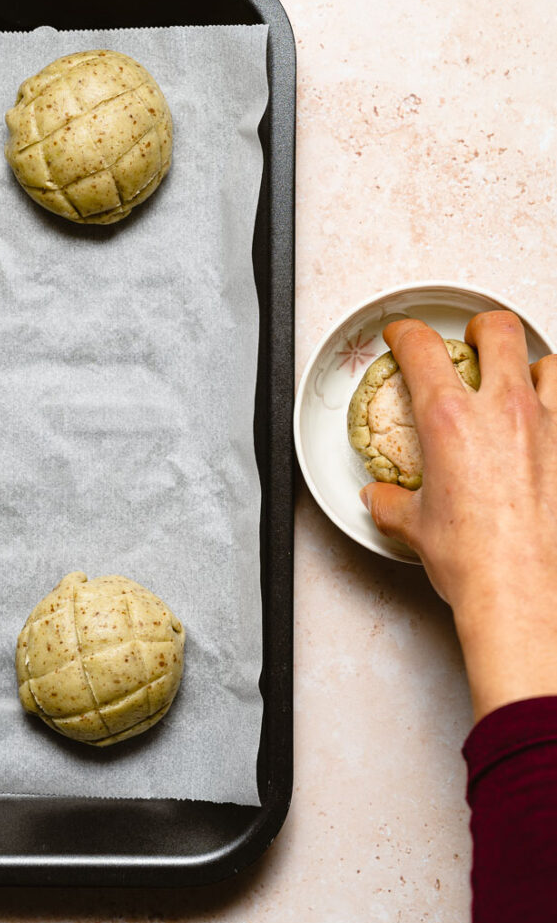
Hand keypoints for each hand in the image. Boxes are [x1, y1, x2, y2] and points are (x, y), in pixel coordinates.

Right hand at [359, 311, 556, 720]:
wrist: (526, 595)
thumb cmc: (476, 563)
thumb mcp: (415, 528)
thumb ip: (391, 502)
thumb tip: (382, 498)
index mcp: (451, 420)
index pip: (421, 347)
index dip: (406, 332)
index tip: (403, 336)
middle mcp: (505, 412)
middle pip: (499, 330)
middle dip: (480, 327)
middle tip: (472, 340)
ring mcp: (550, 428)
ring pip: (551, 363)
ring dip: (533, 366)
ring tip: (522, 381)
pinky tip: (547, 432)